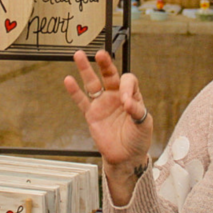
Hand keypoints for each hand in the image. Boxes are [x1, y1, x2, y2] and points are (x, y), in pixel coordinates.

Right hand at [64, 49, 151, 168]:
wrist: (126, 158)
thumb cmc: (138, 140)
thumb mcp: (144, 125)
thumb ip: (137, 111)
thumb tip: (127, 102)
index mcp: (132, 96)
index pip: (127, 81)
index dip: (126, 87)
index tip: (126, 101)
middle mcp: (116, 96)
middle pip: (109, 75)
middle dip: (105, 64)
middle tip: (100, 54)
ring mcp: (102, 104)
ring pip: (92, 83)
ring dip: (85, 70)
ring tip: (79, 55)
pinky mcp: (92, 114)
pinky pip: (82, 100)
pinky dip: (74, 91)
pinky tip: (69, 80)